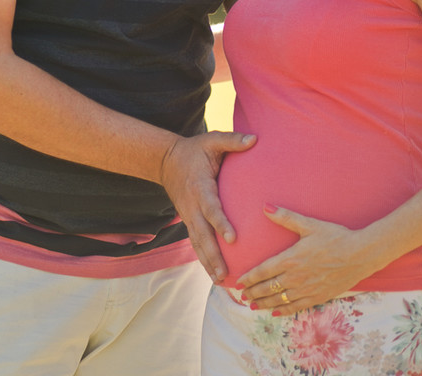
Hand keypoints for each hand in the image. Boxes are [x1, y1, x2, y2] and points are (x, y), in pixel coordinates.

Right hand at [158, 131, 255, 283]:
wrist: (166, 160)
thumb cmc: (194, 151)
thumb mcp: (211, 141)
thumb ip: (232, 140)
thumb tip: (255, 139)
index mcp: (200, 187)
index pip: (211, 208)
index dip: (221, 223)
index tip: (233, 239)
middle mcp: (193, 206)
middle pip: (202, 234)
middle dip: (213, 255)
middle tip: (224, 273)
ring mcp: (189, 215)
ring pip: (197, 243)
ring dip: (208, 262)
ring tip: (220, 281)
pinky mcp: (189, 221)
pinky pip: (196, 243)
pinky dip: (203, 260)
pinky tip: (214, 275)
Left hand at [236, 205, 376, 315]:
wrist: (361, 254)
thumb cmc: (335, 236)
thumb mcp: (309, 224)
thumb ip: (285, 217)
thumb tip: (265, 206)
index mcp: (291, 259)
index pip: (264, 271)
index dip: (249, 278)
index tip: (238, 282)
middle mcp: (296, 277)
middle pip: (268, 288)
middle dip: (253, 292)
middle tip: (241, 296)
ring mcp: (308, 288)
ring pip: (280, 300)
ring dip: (264, 303)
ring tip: (253, 305)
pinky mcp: (319, 296)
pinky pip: (297, 307)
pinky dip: (284, 310)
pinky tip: (276, 312)